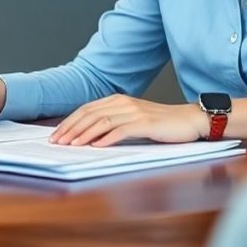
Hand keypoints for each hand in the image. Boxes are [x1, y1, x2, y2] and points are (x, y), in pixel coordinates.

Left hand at [50, 95, 207, 146]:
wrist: (190, 120)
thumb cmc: (161, 124)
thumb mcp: (133, 120)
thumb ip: (113, 123)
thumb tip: (89, 137)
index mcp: (117, 100)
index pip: (86, 109)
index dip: (69, 122)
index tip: (56, 135)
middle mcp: (123, 103)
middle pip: (90, 114)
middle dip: (70, 128)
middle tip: (57, 142)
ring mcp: (135, 112)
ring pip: (102, 121)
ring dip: (83, 134)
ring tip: (71, 145)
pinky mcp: (146, 123)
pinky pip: (122, 130)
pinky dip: (106, 138)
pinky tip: (96, 146)